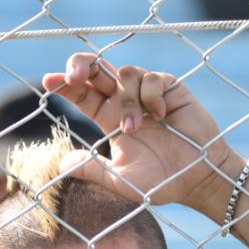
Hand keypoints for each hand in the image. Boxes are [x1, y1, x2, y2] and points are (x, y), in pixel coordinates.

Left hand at [43, 53, 241, 214]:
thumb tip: (61, 164)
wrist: (200, 178)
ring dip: (126, 101)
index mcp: (109, 119)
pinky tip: (162, 116)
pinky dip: (151, 96)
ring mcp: (148, 93)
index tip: (48, 82)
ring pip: (125, 74)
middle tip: (74, 76)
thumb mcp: (121, 181)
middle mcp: (125, 102)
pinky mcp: (171, 88)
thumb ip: (93, 171)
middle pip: (97, 70)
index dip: (65, 85)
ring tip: (135, 128)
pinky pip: (152, 79)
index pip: (82, 95)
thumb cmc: (161, 182)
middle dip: (82, 66)